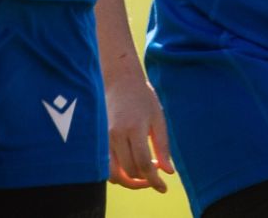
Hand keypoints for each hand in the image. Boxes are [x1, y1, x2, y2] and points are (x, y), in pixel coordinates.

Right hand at [105, 70, 174, 191]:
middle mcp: (115, 135)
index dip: (154, 179)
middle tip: (156, 171)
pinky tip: (130, 167)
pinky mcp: (98, 141)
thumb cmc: (142, 97)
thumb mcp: (158, 118)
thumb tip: (168, 172)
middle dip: (145, 179)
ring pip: (113, 174)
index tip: (163, 187)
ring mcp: (104, 139)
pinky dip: (118, 174)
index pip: (142, 163)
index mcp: (133, 128)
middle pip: (129, 171)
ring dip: (129, 181)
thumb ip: (163, 146)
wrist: (119, 80)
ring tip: (143, 175)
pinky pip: (105, 167)